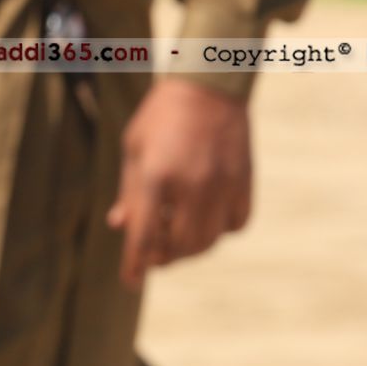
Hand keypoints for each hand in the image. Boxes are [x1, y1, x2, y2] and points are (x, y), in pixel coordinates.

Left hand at [107, 79, 253, 288]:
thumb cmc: (162, 115)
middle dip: (165, 257)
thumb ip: (129, 191)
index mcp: (157, 178)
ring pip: (210, 240)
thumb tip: (121, 225)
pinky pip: (237, 223)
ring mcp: (223, 184)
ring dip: (193, 247)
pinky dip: (222, 229)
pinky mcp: (244, 179)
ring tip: (181, 235)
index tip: (131, 282)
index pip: (144, 238)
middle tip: (156, 253)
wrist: (209, 83)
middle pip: (181, 247)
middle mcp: (192, 186)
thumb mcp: (134, 150)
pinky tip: (210, 218)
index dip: (135, 266)